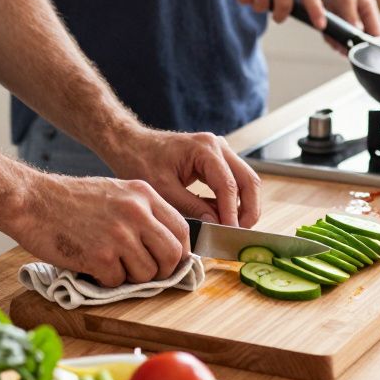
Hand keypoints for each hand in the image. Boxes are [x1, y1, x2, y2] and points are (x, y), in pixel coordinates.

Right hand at [10, 173, 190, 286]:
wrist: (32, 201)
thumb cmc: (70, 200)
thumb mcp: (116, 193)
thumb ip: (143, 213)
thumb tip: (164, 244)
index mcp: (144, 194)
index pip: (182, 229)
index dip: (179, 251)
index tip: (170, 261)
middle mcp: (137, 213)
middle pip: (172, 255)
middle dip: (162, 271)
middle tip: (145, 273)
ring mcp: (120, 235)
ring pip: (148, 274)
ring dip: (131, 277)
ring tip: (111, 264)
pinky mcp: (101, 256)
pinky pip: (118, 282)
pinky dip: (106, 280)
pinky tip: (92, 265)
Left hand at [107, 128, 261, 228]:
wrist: (130, 145)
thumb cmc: (141, 161)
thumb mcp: (164, 190)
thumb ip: (192, 208)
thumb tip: (216, 225)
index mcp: (205, 148)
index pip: (229, 186)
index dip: (232, 214)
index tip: (230, 234)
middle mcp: (218, 146)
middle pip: (249, 181)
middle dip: (248, 210)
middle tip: (239, 234)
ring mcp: (219, 152)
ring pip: (245, 182)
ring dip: (243, 206)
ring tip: (231, 229)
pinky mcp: (216, 160)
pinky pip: (233, 182)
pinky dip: (232, 201)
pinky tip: (222, 218)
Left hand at [303, 0, 379, 52]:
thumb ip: (351, 16)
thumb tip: (359, 33)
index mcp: (368, 9)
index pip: (377, 34)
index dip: (373, 46)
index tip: (363, 53)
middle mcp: (359, 17)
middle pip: (362, 41)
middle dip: (353, 47)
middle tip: (344, 49)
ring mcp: (346, 21)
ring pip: (347, 42)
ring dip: (340, 44)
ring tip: (334, 41)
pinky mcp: (333, 24)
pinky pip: (334, 38)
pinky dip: (330, 40)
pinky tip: (327, 37)